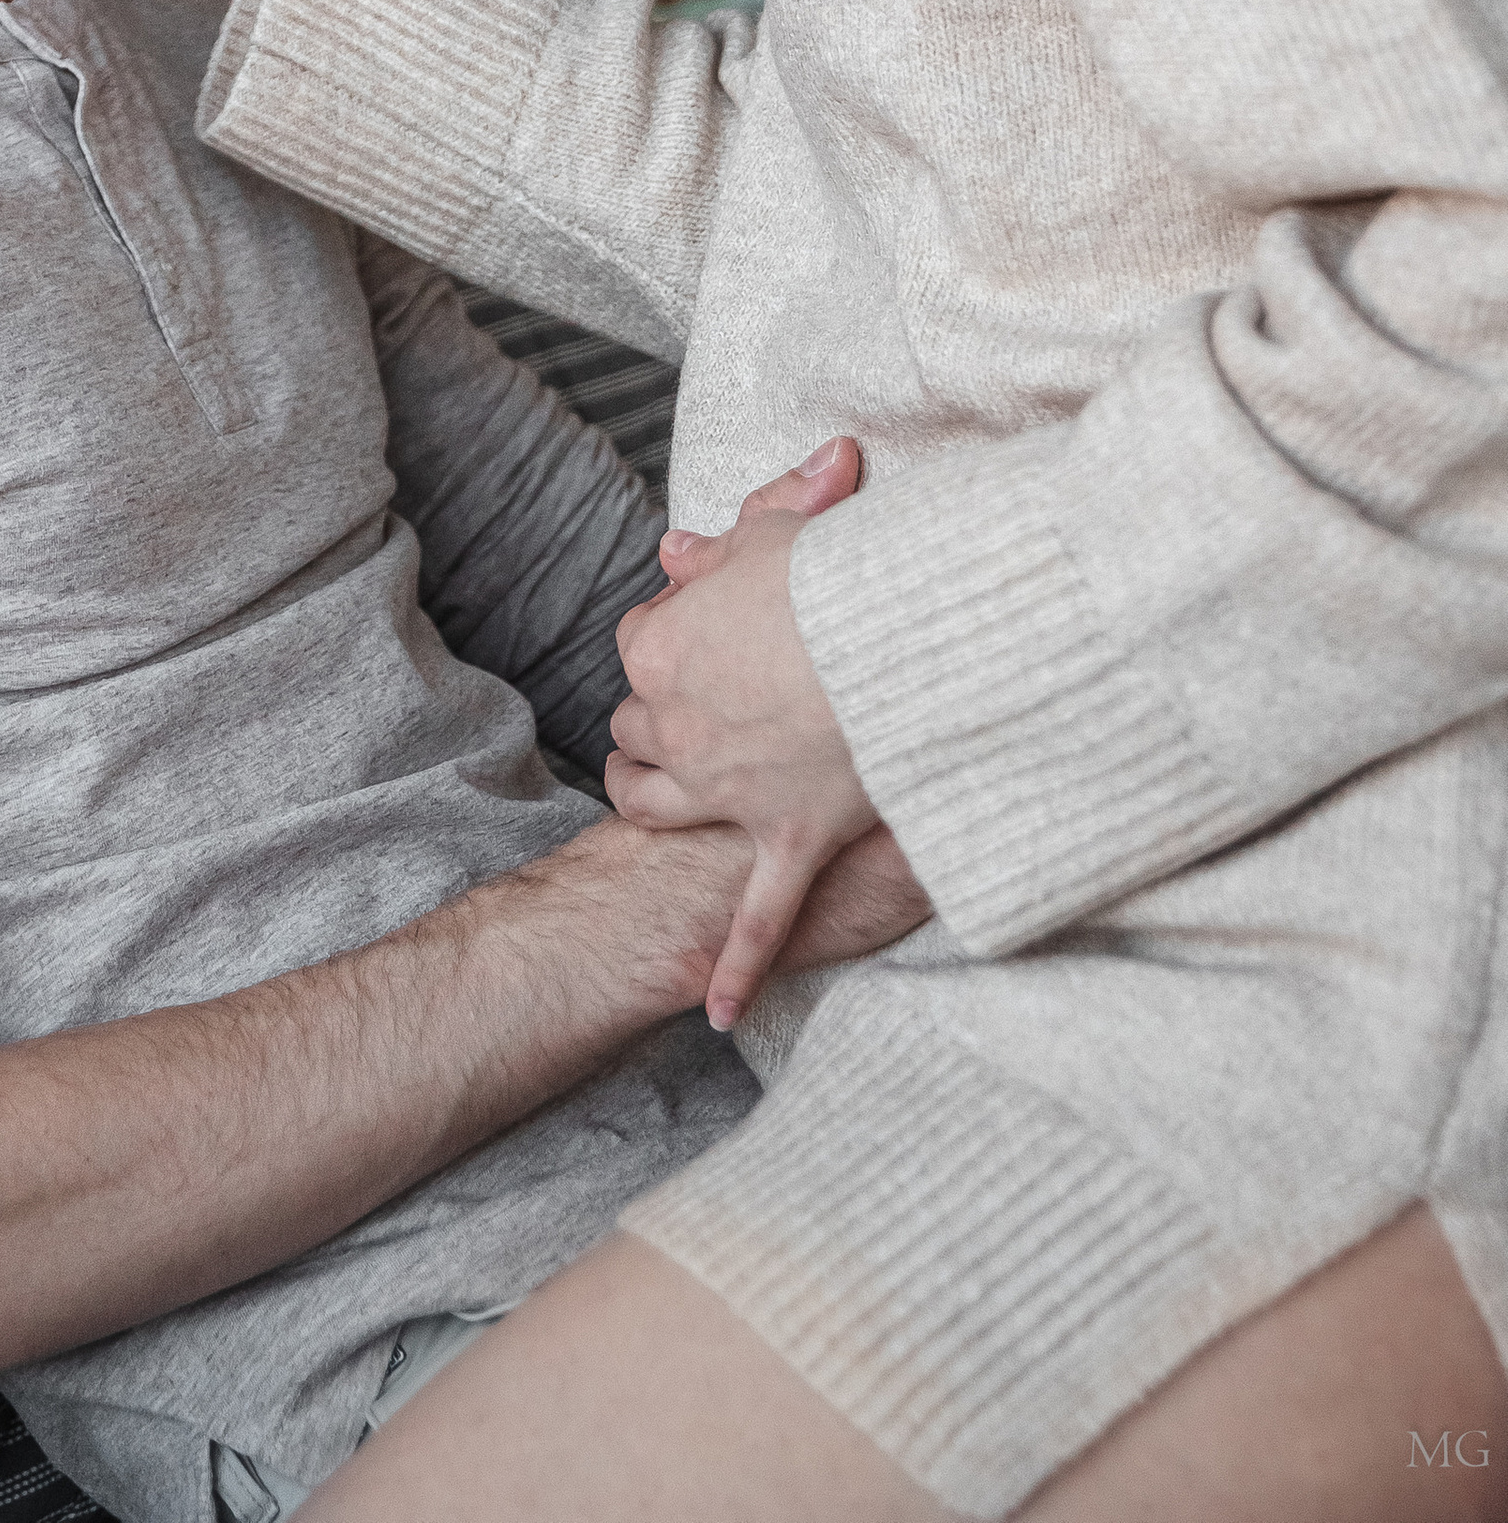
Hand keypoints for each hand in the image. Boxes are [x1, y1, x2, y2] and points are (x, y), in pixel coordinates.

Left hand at [603, 439, 879, 1030]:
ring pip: (653, 808)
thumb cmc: (841, 575)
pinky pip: (758, 918)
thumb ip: (725, 541)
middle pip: (636, 725)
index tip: (714, 627)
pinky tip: (716, 1012)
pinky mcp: (788, 839)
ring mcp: (730, 791)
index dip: (676, 631)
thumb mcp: (776, 531)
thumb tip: (679, 548)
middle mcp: (679, 724)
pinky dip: (735, 968)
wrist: (907, 634)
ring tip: (654, 801)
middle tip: (708, 702)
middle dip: (660, 716)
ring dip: (647, 802)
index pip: (641, 638)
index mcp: (664, 646)